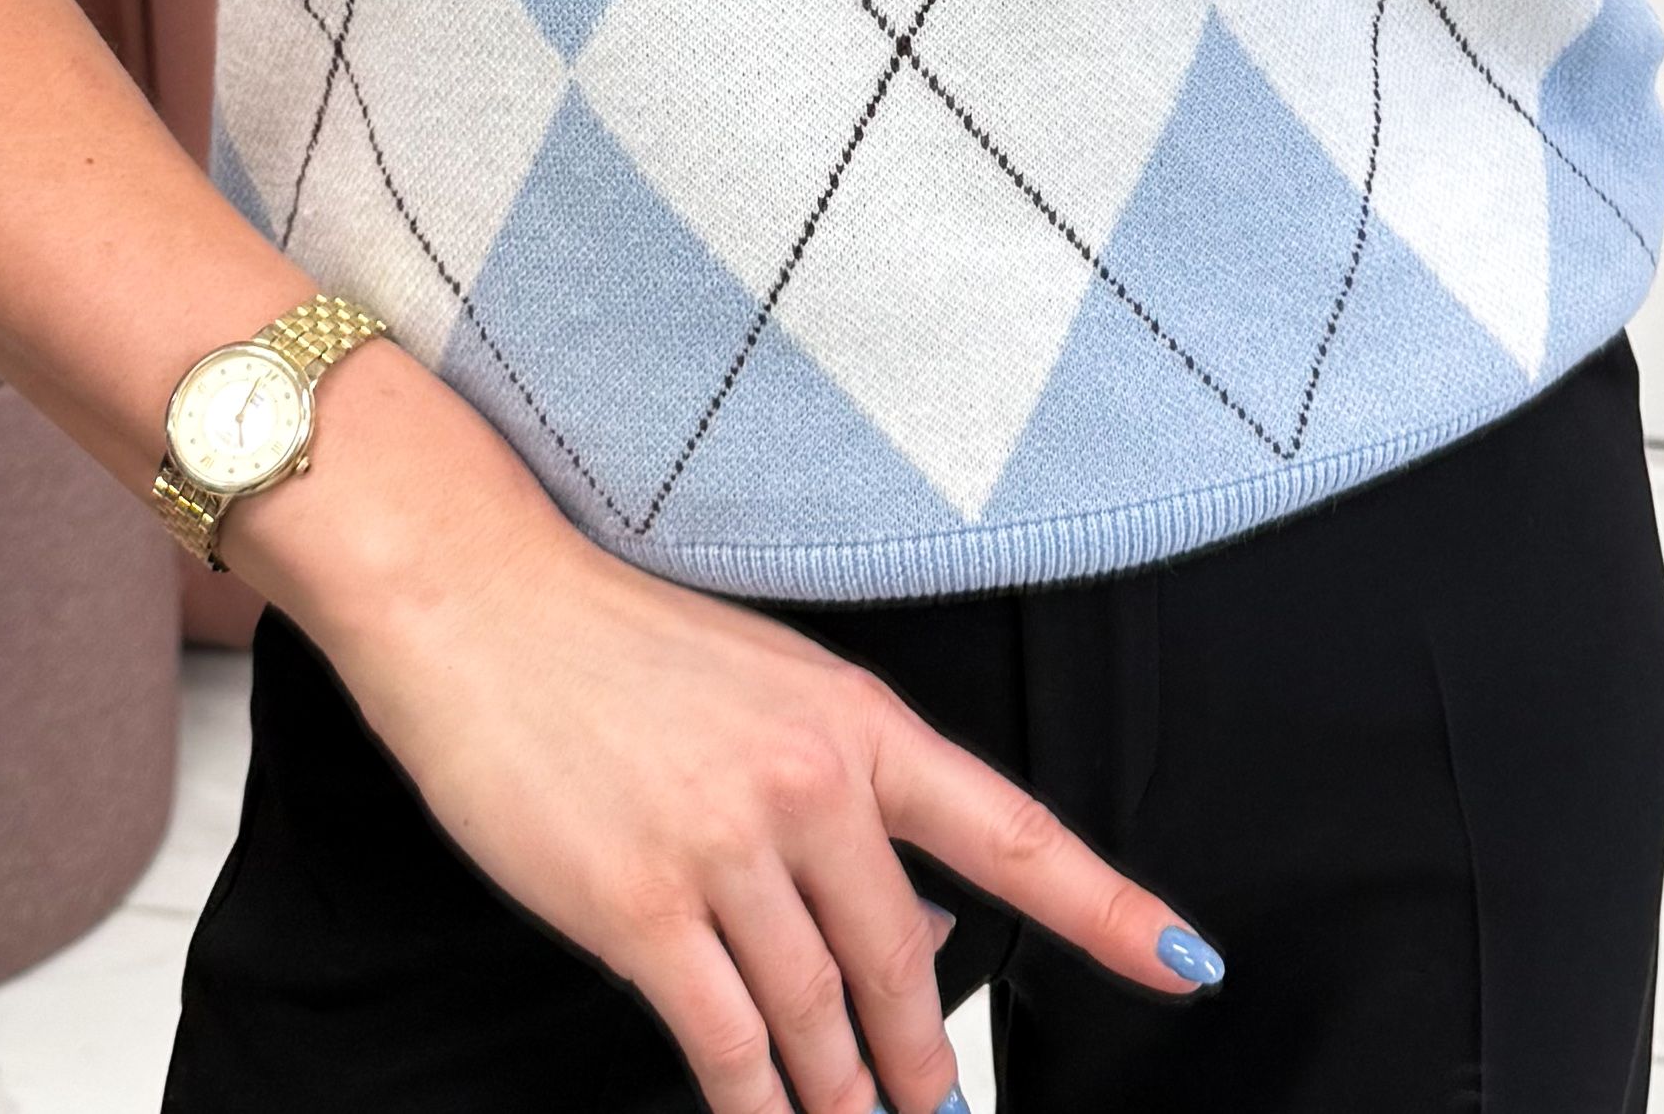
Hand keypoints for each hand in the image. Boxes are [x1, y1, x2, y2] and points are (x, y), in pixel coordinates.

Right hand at [232, 357, 1213, 1113]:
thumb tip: (902, 915)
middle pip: (904, 961)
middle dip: (927, 1058)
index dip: (1108, 909)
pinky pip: (725, 1042)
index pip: (1011, 831)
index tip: (1184, 962)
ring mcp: (727, 845)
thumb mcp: (763, 688)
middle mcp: (811, 781)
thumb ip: (838, 792)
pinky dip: (754, 1104)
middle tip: (940, 1110)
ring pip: (819, 1016)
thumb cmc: (613, 644)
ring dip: (845, 1097)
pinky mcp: (642, 905)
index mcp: (855, 717)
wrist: (479, 600)